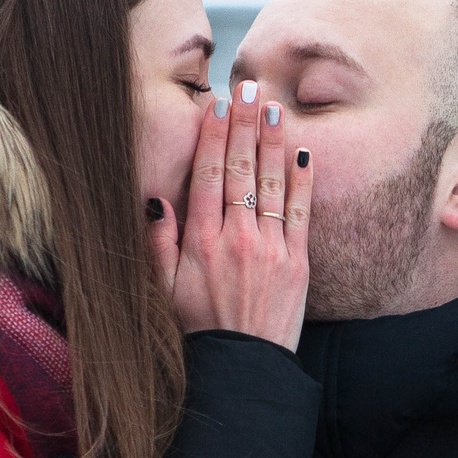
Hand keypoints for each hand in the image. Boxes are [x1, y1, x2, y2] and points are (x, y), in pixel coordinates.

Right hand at [153, 80, 311, 351]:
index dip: (214, 136)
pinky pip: (300, 213)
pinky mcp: (298, 264)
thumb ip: (157, 243)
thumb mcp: (161, 291)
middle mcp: (236, 238)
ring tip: (276, 107)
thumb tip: (154, 199)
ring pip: (272, 182)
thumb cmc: (196, 332)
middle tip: (250, 86)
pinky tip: (303, 153)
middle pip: (242, 168)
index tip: (218, 105)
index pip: (208, 174)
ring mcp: (270, 248)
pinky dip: (302, 181)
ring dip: (274, 141)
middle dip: (246, 124)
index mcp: (200, 241)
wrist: (242, 371)